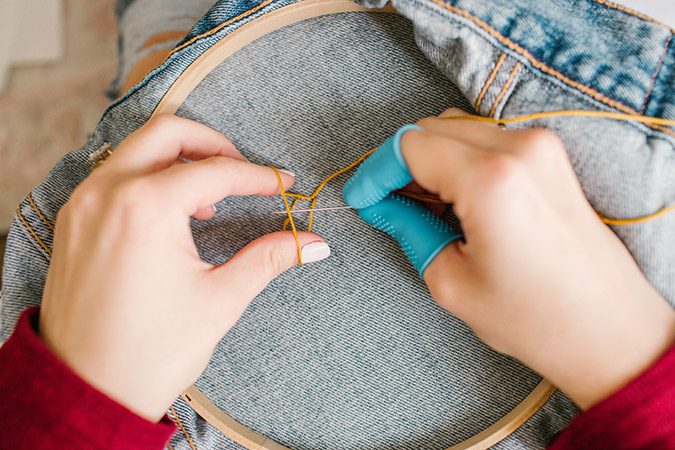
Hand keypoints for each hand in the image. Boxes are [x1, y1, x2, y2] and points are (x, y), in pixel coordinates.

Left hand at [39, 115, 329, 421]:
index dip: (257, 177)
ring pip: (136, 149)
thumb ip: (270, 258)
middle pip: (168, 132)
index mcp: (145, 208)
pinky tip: (171, 211)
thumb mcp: (220, 299)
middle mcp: (106, 192)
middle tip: (243, 171)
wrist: (86, 391)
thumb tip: (315, 243)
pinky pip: (113, 174)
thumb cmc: (150, 351)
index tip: (283, 186)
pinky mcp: (72, 220)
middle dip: (214, 144)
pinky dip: (148, 176)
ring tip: (210, 199)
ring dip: (179, 158)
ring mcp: (82, 203)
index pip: (215, 171)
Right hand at [343, 109, 674, 408]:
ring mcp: (541, 147)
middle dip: (399, 163)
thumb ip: (407, 226)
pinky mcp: (551, 156)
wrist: (607, 329)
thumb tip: (378, 202)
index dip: (375, 171)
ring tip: (418, 203)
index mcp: (490, 180)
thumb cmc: (534, 318)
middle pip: (431, 129)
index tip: (361, 197)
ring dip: (429, 158)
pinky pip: (486, 138)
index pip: (409, 146)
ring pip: (458, 129)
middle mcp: (519, 148)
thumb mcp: (450, 280)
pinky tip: (452, 196)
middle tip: (384, 202)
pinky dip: (459, 158)